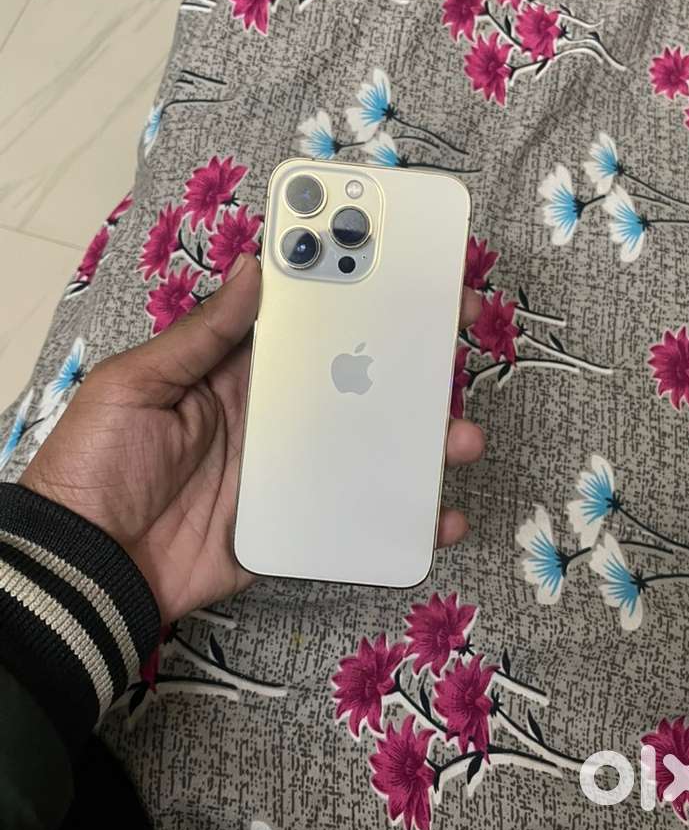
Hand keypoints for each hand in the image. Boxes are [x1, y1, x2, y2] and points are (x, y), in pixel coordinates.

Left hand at [20, 254, 484, 621]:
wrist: (89, 566)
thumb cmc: (100, 462)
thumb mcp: (138, 384)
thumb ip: (201, 334)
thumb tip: (256, 267)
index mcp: (235, 371)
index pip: (304, 321)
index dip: (348, 288)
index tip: (397, 263)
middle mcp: (272, 413)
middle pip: (351, 377)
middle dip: (404, 355)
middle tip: (451, 332)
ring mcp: (290, 468)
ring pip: (368, 443)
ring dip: (417, 436)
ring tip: (458, 433)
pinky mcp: (297, 519)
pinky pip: (357, 512)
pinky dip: (401, 515)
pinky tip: (438, 514)